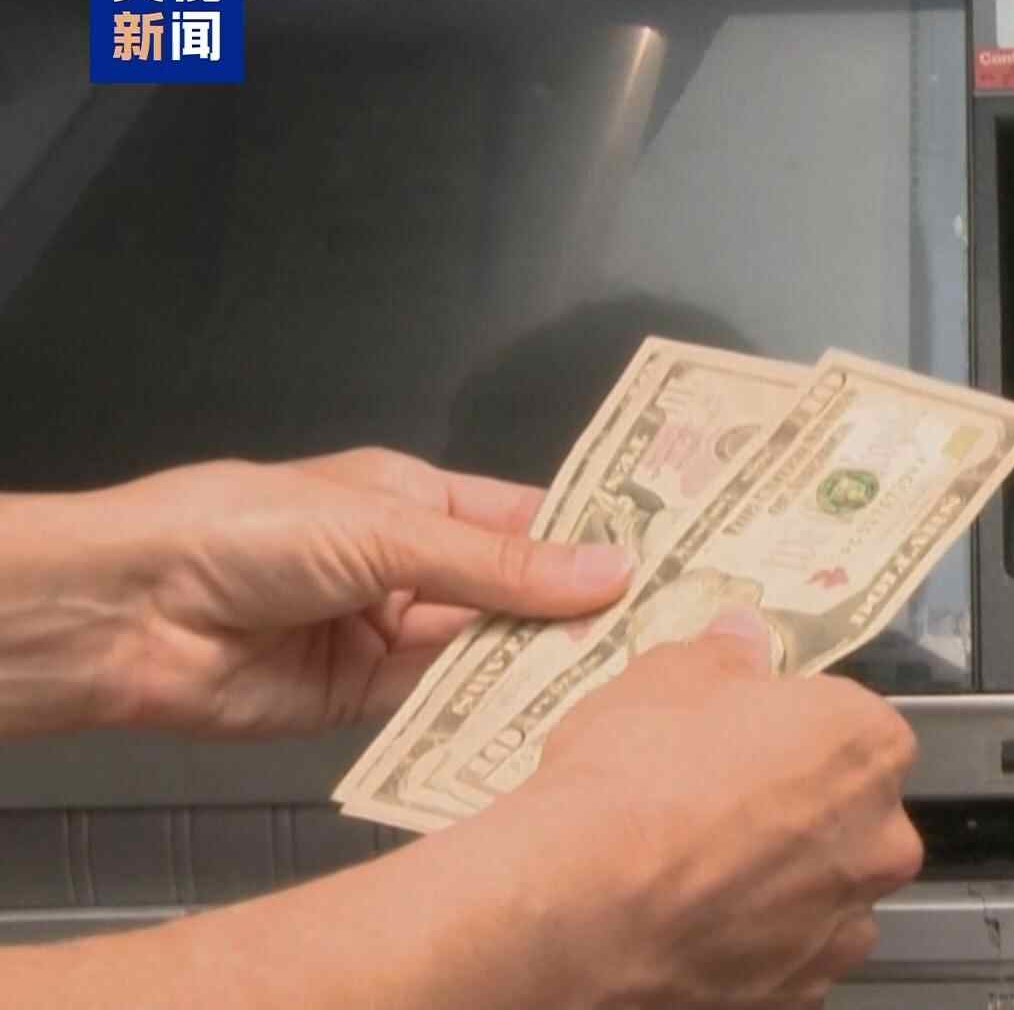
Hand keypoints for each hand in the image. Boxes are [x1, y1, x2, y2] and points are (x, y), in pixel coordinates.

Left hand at [0, 448, 631, 737]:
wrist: (133, 613)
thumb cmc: (255, 532)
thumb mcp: (389, 532)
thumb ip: (500, 566)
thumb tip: (613, 569)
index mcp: (420, 501)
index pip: (526, 520)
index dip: (593, 537)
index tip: (674, 559)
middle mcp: (415, 566)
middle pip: (517, 592)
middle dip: (581, 610)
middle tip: (672, 633)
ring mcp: (394, 635)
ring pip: (490, 651)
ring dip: (545, 663)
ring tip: (633, 679)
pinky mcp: (370, 700)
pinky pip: (447, 704)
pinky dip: (493, 712)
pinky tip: (556, 719)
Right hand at [466, 613, 922, 1007]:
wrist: (580, 904)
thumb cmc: (632, 781)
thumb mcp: (667, 675)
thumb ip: (724, 656)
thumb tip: (740, 638)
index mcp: (867, 744)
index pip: (854, 724)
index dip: (795, 726)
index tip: (748, 733)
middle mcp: (879, 839)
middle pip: (852, 810)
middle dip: (799, 805)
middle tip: (718, 800)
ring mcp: (844, 923)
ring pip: (827, 888)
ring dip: (784, 877)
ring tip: (699, 866)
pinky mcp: (802, 990)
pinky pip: (792, 951)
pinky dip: (758, 939)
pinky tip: (696, 918)